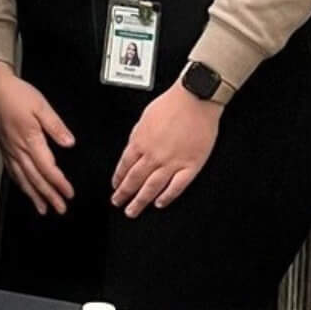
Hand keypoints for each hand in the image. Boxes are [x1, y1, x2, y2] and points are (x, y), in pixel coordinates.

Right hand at [0, 62, 73, 215]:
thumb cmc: (15, 94)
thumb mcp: (41, 106)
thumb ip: (56, 126)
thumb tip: (69, 143)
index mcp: (29, 139)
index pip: (47, 168)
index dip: (58, 183)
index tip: (68, 194)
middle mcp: (18, 149)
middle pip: (35, 178)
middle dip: (48, 196)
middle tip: (59, 209)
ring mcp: (9, 149)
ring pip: (22, 178)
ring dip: (33, 195)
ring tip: (42, 208)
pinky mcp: (3, 147)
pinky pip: (12, 171)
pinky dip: (20, 183)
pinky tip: (25, 188)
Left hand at [111, 83, 221, 216]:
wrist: (195, 99)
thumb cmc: (172, 104)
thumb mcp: (144, 119)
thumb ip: (137, 137)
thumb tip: (132, 151)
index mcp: (140, 142)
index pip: (124, 167)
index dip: (118, 179)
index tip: (115, 187)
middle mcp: (153, 155)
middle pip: (134, 180)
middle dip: (123, 194)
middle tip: (118, 203)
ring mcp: (172, 162)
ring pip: (151, 187)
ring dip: (140, 201)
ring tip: (132, 210)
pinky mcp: (191, 165)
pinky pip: (177, 186)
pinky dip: (167, 197)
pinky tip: (160, 203)